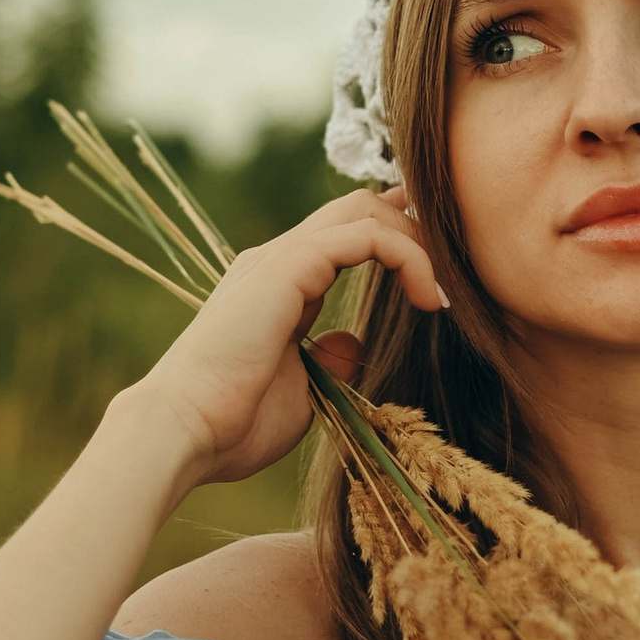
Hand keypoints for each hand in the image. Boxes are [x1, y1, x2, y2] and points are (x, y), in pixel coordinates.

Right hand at [127, 190, 447, 495]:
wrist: (184, 430)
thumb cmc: (232, 424)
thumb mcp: (300, 390)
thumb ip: (327, 359)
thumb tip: (354, 344)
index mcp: (277, 285)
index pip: (344, 234)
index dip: (395, 238)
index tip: (438, 273)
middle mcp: (275, 260)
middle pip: (358, 208)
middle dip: (412, 225)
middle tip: (454, 269)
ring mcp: (279, 258)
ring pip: (363, 211)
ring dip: (415, 240)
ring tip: (443, 288)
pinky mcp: (289, 266)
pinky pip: (365, 236)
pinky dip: (407, 255)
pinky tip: (427, 296)